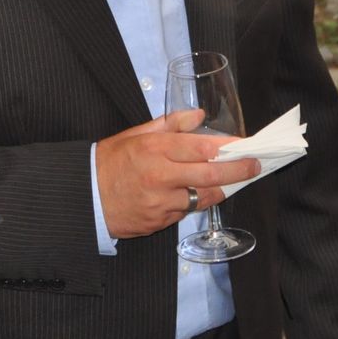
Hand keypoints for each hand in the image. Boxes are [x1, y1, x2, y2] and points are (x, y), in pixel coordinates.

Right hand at [94, 109, 259, 239]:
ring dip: (218, 190)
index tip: (244, 146)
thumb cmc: (109, 162)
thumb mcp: (135, 134)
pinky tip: (192, 195)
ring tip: (228, 182)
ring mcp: (160, 202)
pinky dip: (191, 203)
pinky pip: (184, 213)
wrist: (84, 197)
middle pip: (210, 175)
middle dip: (237, 171)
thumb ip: (170, 124)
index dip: (228, 147)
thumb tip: (199, 116)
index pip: (201, 147)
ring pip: (202, 198)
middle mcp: (160, 176)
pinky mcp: (158, 222)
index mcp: (154, 149)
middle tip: (253, 166)